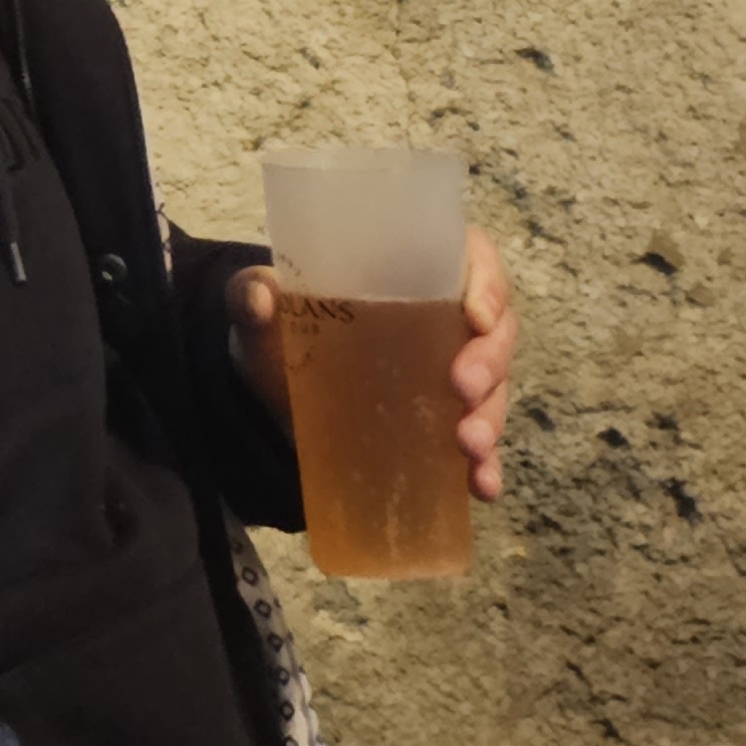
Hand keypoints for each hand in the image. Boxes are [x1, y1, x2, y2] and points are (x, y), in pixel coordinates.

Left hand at [226, 230, 519, 499]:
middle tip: (463, 385)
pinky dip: (487, 466)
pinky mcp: (444, 428)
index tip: (476, 315)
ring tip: (467, 443)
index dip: (488, 282)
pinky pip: (481, 447)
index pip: (470, 259)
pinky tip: (481, 485)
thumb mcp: (259, 312)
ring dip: (491, 417)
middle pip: (494, 331)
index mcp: (410, 275)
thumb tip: (257, 297)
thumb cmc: (277, 336)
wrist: (271, 401)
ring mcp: (450, 378)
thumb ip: (250, 296)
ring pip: (495, 390)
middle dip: (490, 360)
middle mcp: (442, 323)